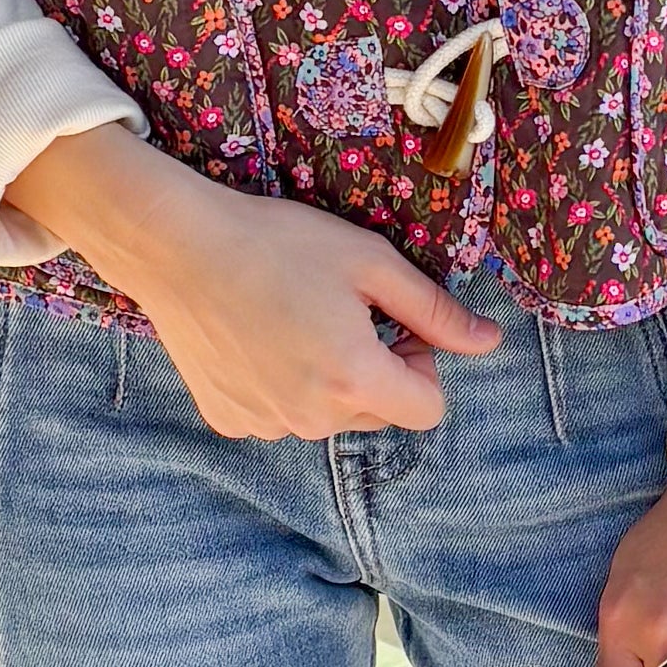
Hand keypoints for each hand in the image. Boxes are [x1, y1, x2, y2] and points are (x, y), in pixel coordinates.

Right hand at [6, 128, 501, 440]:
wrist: (177, 247)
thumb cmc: (278, 243)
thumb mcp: (370, 262)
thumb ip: (434, 311)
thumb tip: (489, 342)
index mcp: (355, 379)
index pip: (428, 409)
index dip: (423, 364)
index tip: (395, 324)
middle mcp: (313, 417)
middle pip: (380, 413)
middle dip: (379, 371)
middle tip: (347, 312)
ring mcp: (267, 424)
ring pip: (329, 417)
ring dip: (330, 380)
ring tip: (296, 320)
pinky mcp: (230, 419)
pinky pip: (281, 415)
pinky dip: (283, 386)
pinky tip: (260, 338)